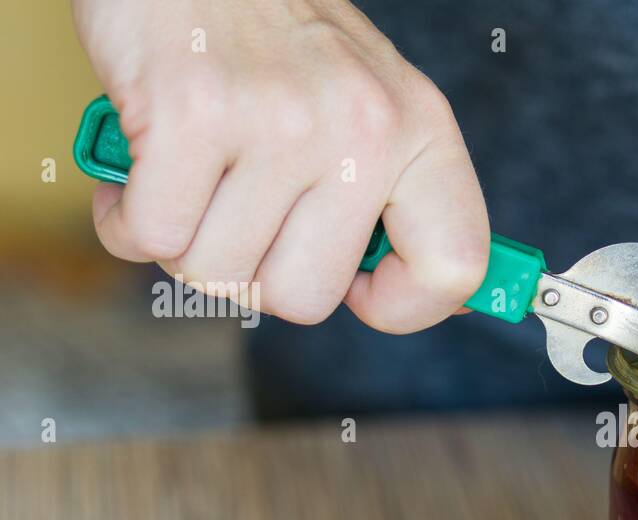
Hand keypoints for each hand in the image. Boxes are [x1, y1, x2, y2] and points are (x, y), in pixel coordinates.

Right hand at [72, 0, 488, 330]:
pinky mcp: (193, 112)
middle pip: (305, 298)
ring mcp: (281, 120)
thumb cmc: (275, 41)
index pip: (454, 268)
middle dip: (254, 271)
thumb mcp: (370, 106)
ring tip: (192, 178)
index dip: (402, 306)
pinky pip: (154, 237)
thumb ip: (396, 198)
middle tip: (241, 211)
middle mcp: (364, 128)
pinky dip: (129, 221)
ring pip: (220, 273)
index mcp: (420, 131)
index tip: (356, 288)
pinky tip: (144, 172)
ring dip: (186, 242)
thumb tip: (443, 301)